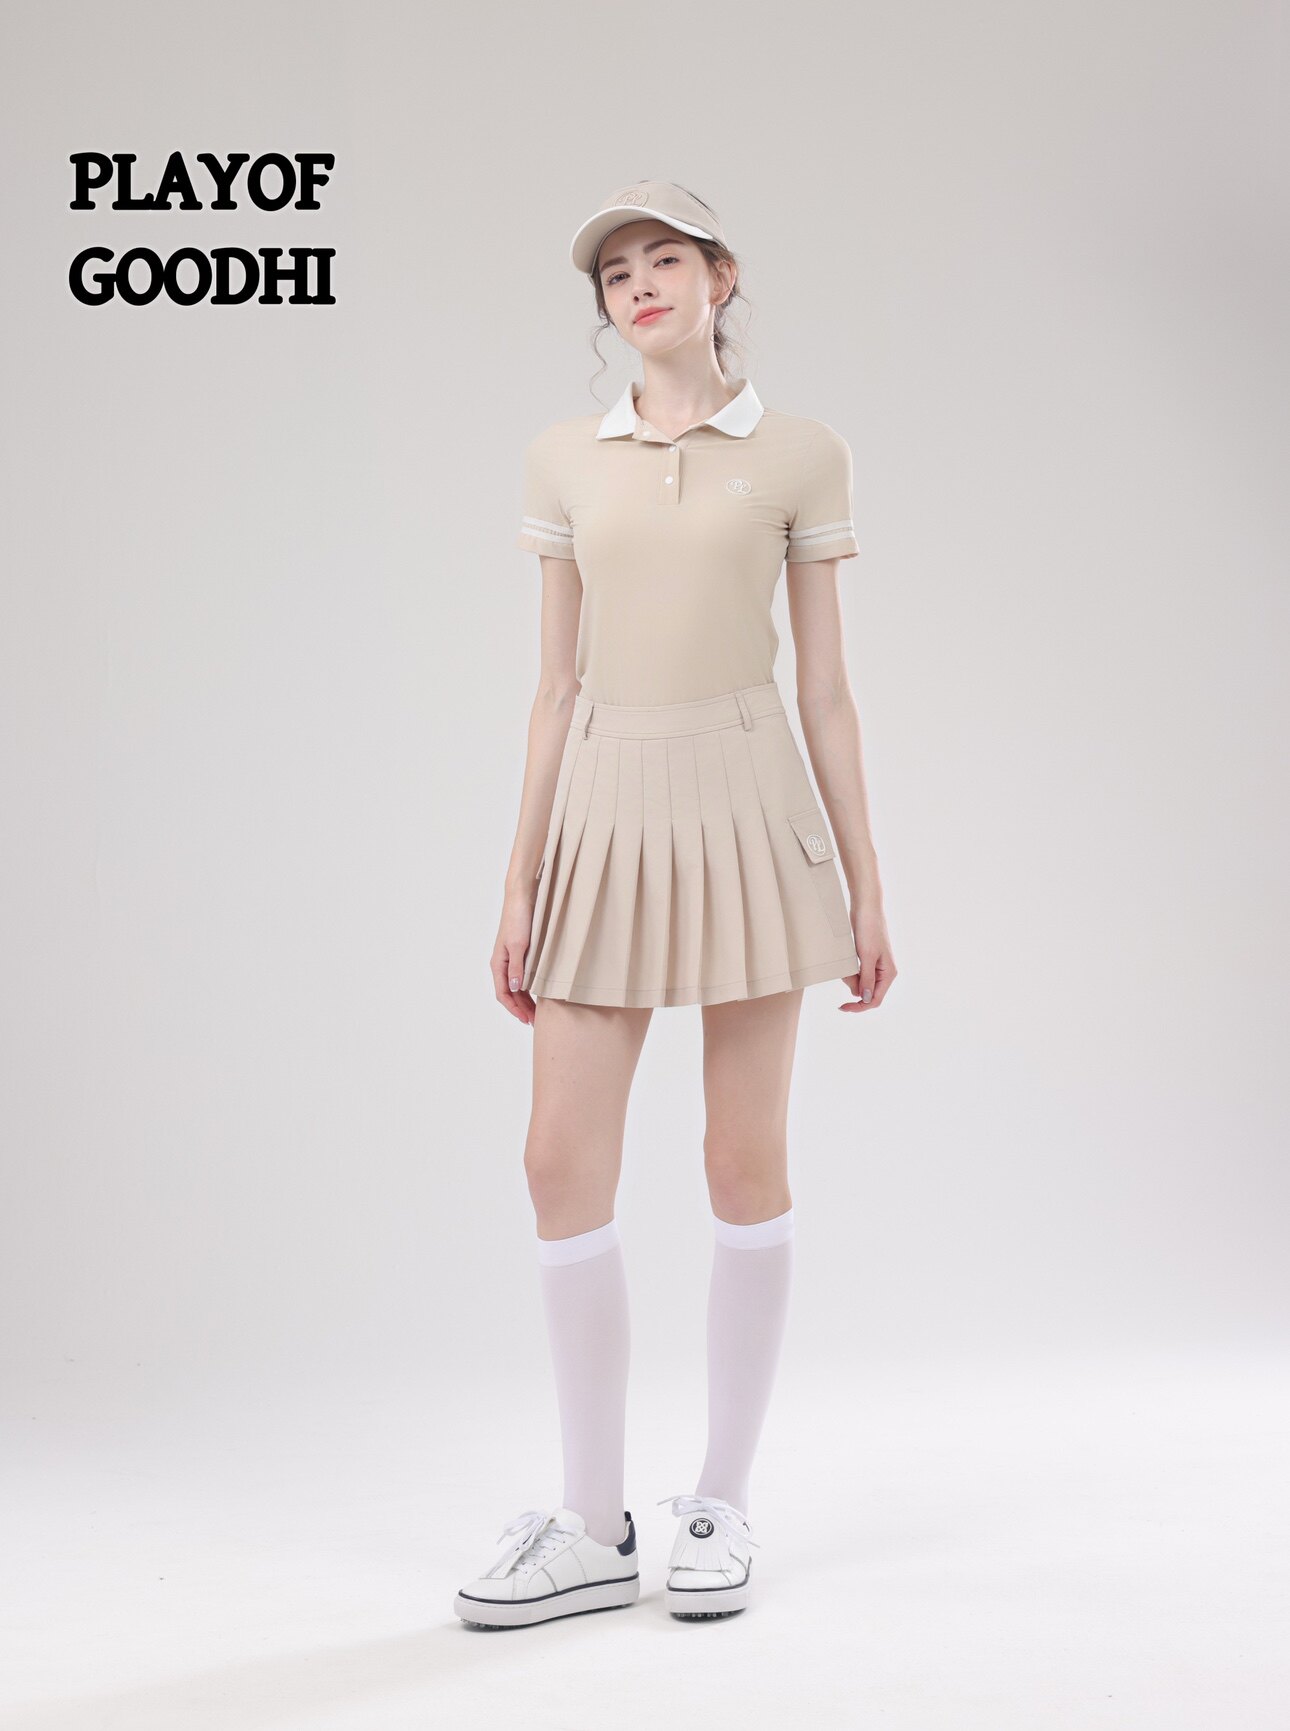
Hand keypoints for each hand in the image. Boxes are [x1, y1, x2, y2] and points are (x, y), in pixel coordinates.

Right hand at [493, 885, 539, 1024]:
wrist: (522, 897)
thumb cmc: (518, 919)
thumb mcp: (518, 945)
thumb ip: (516, 968)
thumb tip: (514, 989)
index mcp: (498, 964)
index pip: (503, 994)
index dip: (514, 1009)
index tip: (527, 1020)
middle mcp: (502, 964)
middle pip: (510, 994)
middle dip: (521, 1009)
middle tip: (536, 1022)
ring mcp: (511, 959)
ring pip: (516, 987)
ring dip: (525, 1001)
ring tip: (538, 1013)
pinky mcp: (520, 953)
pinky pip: (522, 977)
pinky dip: (529, 989)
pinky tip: (539, 994)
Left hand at [839, 900, 895, 1013]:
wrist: (865, 907)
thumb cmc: (869, 928)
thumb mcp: (867, 955)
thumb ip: (867, 978)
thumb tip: (866, 999)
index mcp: (888, 973)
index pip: (875, 1000)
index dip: (859, 1006)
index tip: (843, 1007)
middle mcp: (884, 972)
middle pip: (867, 993)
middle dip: (853, 988)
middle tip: (843, 977)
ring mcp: (875, 966)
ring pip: (861, 983)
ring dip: (850, 979)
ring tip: (844, 966)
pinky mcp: (867, 959)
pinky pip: (858, 973)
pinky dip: (850, 972)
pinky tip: (845, 965)